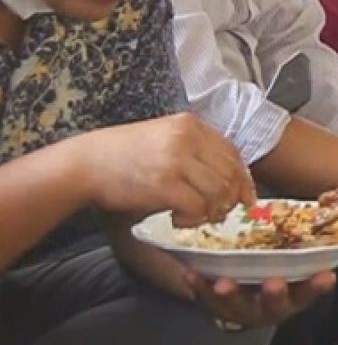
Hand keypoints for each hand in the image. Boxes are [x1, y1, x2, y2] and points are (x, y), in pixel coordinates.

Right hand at [75, 113, 255, 227]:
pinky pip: (198, 207)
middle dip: (230, 199)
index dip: (243, 178)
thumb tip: (227, 178)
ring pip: (219, 192)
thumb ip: (194, 150)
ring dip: (212, 211)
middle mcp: (188, 138)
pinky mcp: (165, 184)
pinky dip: (193, 219)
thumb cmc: (122, 155)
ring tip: (194, 217)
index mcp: (191, 125)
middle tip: (218, 214)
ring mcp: (177, 160)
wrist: (85, 163)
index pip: (233, 153)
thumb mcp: (164, 137)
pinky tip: (178, 219)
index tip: (245, 197)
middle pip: (230, 174)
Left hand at [185, 271, 334, 327]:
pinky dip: (199, 287)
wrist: (250, 302)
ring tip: (224, 283)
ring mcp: (241, 308)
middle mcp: (269, 307)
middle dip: (273, 294)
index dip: (318, 286)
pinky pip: (205, 300)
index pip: (310, 292)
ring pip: (236, 305)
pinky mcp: (216, 306)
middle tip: (274, 283)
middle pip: (273, 303)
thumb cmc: (282, 275)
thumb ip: (330, 259)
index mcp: (294, 297)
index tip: (328, 277)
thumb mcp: (305, 270)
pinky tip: (192, 275)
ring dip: (231, 293)